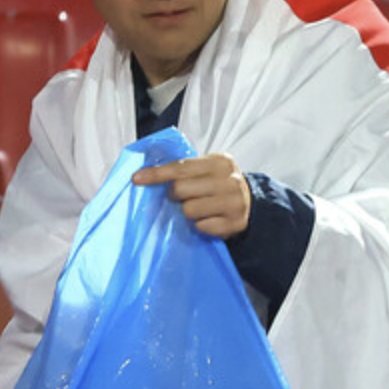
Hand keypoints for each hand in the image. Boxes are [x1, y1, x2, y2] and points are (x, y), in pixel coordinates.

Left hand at [132, 153, 251, 238]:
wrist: (251, 204)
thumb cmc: (219, 185)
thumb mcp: (207, 170)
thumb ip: (185, 170)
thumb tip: (148, 176)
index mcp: (219, 162)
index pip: (180, 166)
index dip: (157, 174)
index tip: (137, 179)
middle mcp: (229, 180)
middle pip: (181, 189)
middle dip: (175, 195)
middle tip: (181, 197)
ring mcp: (234, 202)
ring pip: (190, 210)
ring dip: (188, 213)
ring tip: (198, 209)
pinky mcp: (235, 223)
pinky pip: (202, 227)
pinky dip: (201, 226)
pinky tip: (209, 220)